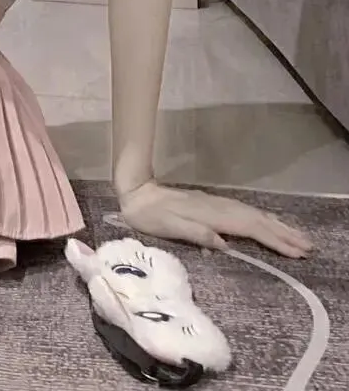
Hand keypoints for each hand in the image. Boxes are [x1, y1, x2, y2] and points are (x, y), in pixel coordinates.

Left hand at [119, 180, 312, 258]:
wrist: (136, 193)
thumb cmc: (149, 216)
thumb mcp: (168, 227)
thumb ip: (195, 234)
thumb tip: (224, 244)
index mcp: (210, 216)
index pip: (249, 229)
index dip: (273, 240)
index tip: (295, 252)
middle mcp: (217, 208)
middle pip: (256, 221)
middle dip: (283, 234)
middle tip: (308, 247)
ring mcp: (215, 204)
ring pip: (252, 214)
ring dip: (276, 225)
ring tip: (298, 237)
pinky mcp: (212, 205)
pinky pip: (243, 212)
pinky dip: (261, 218)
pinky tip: (268, 222)